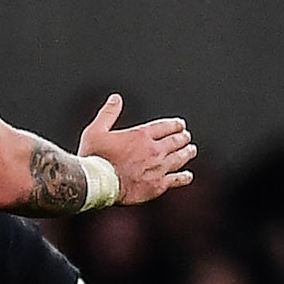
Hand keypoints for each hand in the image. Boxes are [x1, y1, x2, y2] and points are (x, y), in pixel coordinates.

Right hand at [77, 94, 195, 204]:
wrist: (95, 183)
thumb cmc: (93, 157)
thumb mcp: (95, 130)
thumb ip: (108, 113)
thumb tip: (116, 98)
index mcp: (141, 135)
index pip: (166, 126)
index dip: (175, 124)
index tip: (180, 125)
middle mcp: (154, 151)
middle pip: (176, 141)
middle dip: (183, 137)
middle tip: (186, 137)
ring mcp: (158, 168)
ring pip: (180, 158)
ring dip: (187, 153)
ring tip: (191, 151)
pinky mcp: (157, 185)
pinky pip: (177, 179)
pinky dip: (184, 177)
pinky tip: (187, 176)